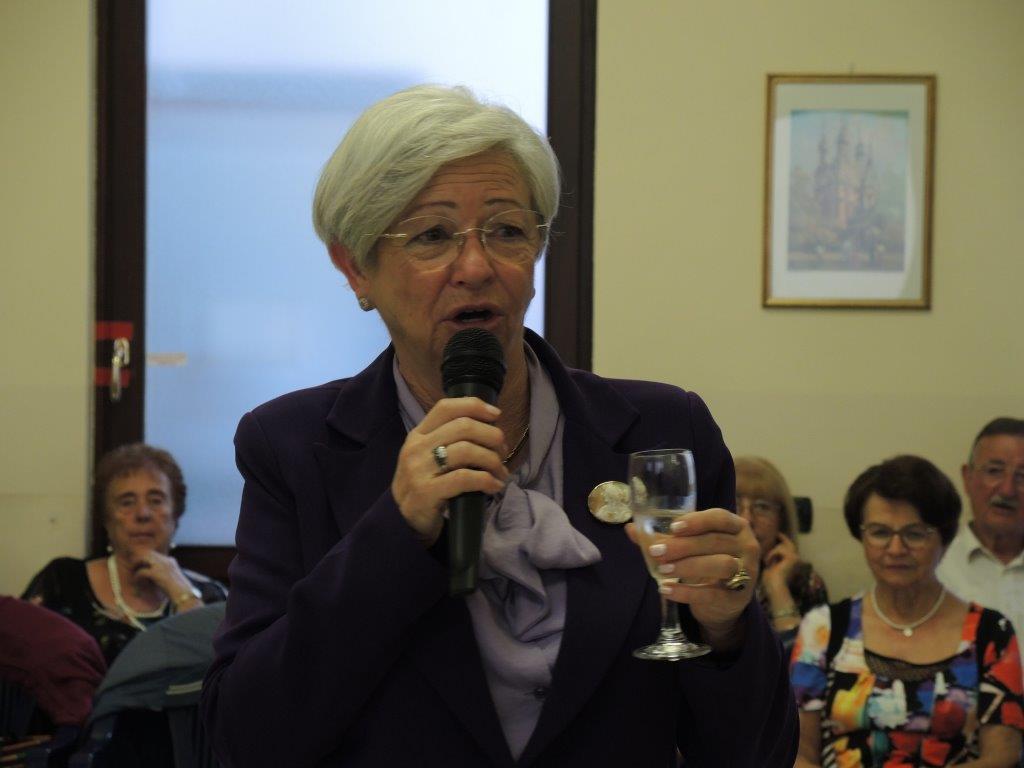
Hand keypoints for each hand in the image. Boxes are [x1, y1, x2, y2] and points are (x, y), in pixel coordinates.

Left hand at [127, 548, 191, 597]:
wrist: (184, 595)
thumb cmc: (179, 590)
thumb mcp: (172, 578)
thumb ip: (164, 573)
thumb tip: (153, 575)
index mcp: (171, 561)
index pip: (154, 554)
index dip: (145, 559)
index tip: (140, 564)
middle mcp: (166, 560)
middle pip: (147, 553)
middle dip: (138, 558)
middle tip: (132, 565)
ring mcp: (161, 566)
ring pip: (143, 558)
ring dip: (136, 564)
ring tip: (133, 571)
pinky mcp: (156, 573)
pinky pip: (141, 571)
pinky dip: (137, 576)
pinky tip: (136, 581)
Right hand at [391, 397, 509, 546]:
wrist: (400, 522)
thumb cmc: (424, 485)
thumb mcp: (428, 457)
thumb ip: (449, 440)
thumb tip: (489, 426)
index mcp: (418, 434)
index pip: (446, 407)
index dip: (474, 405)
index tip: (496, 415)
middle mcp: (416, 448)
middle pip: (463, 426)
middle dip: (491, 436)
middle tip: (502, 451)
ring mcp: (419, 470)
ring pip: (467, 450)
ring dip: (492, 460)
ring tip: (501, 472)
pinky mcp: (426, 492)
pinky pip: (464, 478)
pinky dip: (486, 481)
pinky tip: (494, 486)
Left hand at [626, 509, 759, 635]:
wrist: (724, 601)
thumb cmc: (706, 562)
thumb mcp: (691, 547)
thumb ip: (664, 538)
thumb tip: (631, 528)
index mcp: (736, 527)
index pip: (720, 517)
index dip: (696, 521)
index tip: (673, 527)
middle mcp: (747, 546)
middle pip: (715, 542)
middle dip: (683, 546)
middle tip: (656, 552)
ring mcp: (746, 572)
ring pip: (721, 564)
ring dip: (688, 566)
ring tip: (663, 570)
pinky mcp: (737, 597)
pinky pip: (712, 593)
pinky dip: (686, 592)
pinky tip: (666, 590)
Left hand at [762, 532, 799, 588]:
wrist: (774, 585)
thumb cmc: (770, 579)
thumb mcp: (772, 565)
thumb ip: (774, 557)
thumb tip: (770, 548)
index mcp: (793, 563)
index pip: (790, 548)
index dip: (784, 540)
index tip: (778, 534)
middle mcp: (797, 560)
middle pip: (789, 544)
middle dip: (782, 538)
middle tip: (777, 533)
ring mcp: (796, 558)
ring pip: (782, 547)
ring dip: (772, 553)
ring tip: (767, 562)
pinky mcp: (792, 558)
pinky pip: (779, 550)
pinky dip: (772, 555)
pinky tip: (769, 562)